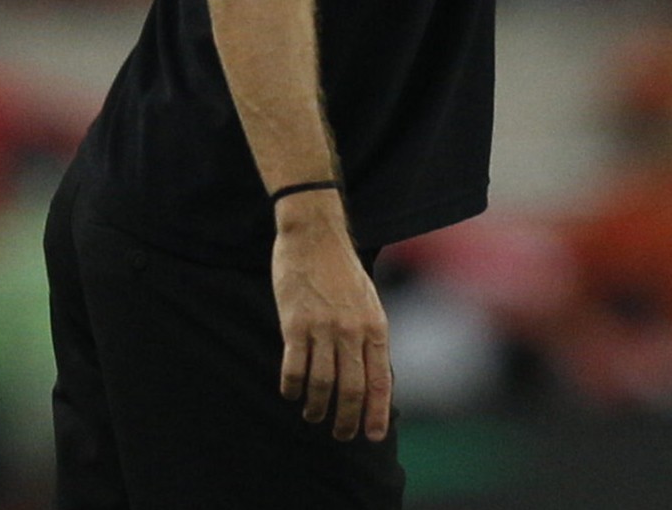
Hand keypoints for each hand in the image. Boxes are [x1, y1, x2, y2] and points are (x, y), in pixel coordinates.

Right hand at [272, 199, 391, 441]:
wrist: (316, 236)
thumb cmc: (342, 271)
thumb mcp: (368, 302)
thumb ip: (370, 336)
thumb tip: (372, 376)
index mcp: (375, 325)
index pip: (380, 379)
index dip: (377, 411)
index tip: (374, 436)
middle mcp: (352, 330)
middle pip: (352, 388)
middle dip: (347, 419)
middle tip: (340, 435)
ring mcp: (323, 328)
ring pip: (322, 384)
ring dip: (317, 407)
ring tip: (313, 416)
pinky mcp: (294, 324)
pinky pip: (294, 368)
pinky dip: (292, 387)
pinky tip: (290, 393)